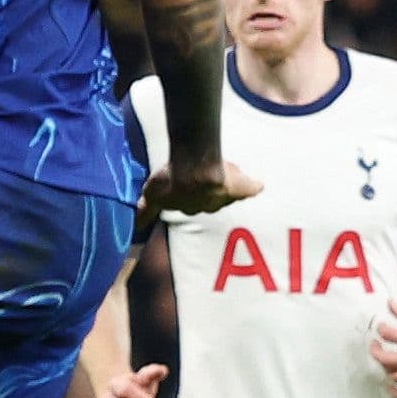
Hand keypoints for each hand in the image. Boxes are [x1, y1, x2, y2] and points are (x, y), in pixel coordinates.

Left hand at [143, 159, 260, 219]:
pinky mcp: (240, 188)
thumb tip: (137, 227)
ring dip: (226, 187)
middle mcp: (207, 206)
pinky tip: (259, 186)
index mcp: (188, 207)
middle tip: (204, 182)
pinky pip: (249, 189)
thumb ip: (146, 210)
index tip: (185, 191)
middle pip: (208, 202)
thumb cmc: (172, 179)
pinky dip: (253, 187)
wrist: (194, 171)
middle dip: (205, 194)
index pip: (188, 206)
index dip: (186, 198)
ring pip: (225, 195)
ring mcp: (224, 198)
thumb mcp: (153, 194)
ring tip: (228, 176)